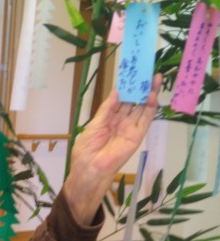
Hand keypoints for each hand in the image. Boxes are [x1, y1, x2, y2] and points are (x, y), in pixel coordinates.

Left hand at [64, 73, 161, 224]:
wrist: (90, 169)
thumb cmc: (86, 149)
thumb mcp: (94, 125)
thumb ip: (106, 109)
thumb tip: (116, 91)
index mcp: (107, 119)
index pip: (118, 99)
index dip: (124, 87)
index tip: (129, 73)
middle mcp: (120, 122)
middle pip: (132, 101)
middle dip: (138, 87)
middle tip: (145, 71)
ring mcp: (129, 128)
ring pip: (141, 108)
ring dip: (148, 93)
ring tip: (154, 78)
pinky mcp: (137, 136)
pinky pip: (145, 120)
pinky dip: (150, 107)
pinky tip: (152, 95)